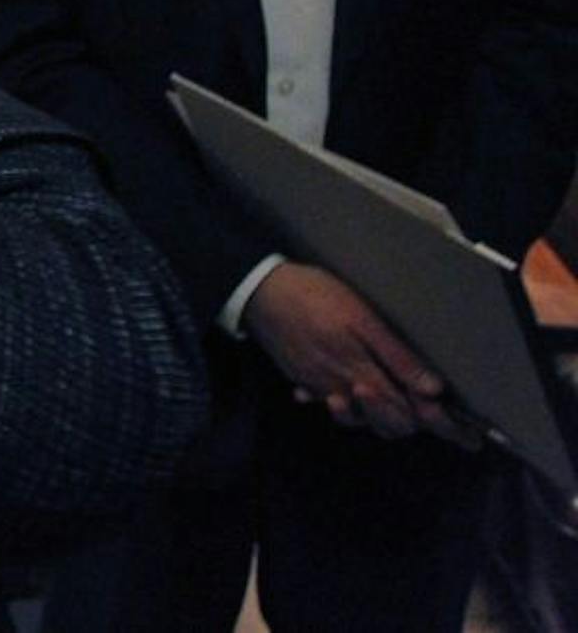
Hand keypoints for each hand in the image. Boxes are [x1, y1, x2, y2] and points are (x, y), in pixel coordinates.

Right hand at [242, 263, 478, 447]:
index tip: (471, 437)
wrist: (257, 289)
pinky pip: (327, 400)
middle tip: (443, 421)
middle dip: (415, 424)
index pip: (409, 413)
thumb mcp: (362, 319)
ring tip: (398, 407)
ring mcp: (318, 384)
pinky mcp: (301, 375)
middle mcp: (341, 388)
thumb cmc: (315, 296)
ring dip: (379, 416)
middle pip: (385, 422)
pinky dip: (341, 404)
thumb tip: (433, 390)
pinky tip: (343, 396)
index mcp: (361, 374)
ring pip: (357, 416)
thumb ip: (396, 356)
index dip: (441, 426)